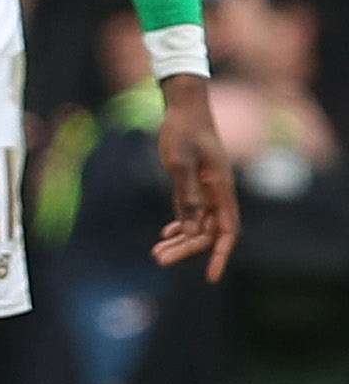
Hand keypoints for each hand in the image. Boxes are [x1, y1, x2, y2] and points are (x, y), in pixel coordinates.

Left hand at [152, 74, 239, 279]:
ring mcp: (207, 188)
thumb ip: (186, 196)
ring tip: (155, 253)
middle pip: (208, 232)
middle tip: (157, 259)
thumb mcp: (179, 162)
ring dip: (179, 240)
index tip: (211, 277)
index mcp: (221, 188)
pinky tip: (165, 233)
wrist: (183, 106)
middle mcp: (218, 192)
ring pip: (198, 224)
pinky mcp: (194, 182)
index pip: (227, 231)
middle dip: (186, 249)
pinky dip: (180, 225)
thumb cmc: (182, 130)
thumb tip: (187, 230)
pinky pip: (192, 212)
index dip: (220, 255)